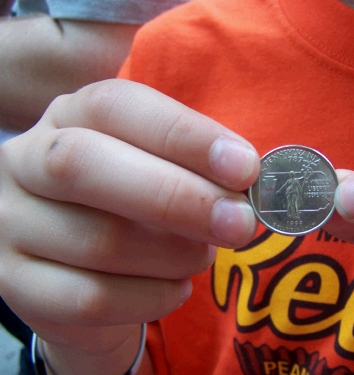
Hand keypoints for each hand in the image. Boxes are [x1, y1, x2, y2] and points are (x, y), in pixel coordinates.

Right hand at [0, 79, 259, 373]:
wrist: (80, 267)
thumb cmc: (132, 207)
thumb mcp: (157, 170)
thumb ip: (193, 169)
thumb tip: (246, 183)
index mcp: (69, 117)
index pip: (118, 107)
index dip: (184, 135)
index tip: (244, 168)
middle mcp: (26, 161)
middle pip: (86, 165)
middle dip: (178, 197)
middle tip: (239, 222)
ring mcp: (11, 225)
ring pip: (97, 241)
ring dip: (174, 254)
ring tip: (202, 256)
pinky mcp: (16, 283)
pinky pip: (90, 298)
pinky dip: (152, 296)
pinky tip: (175, 289)